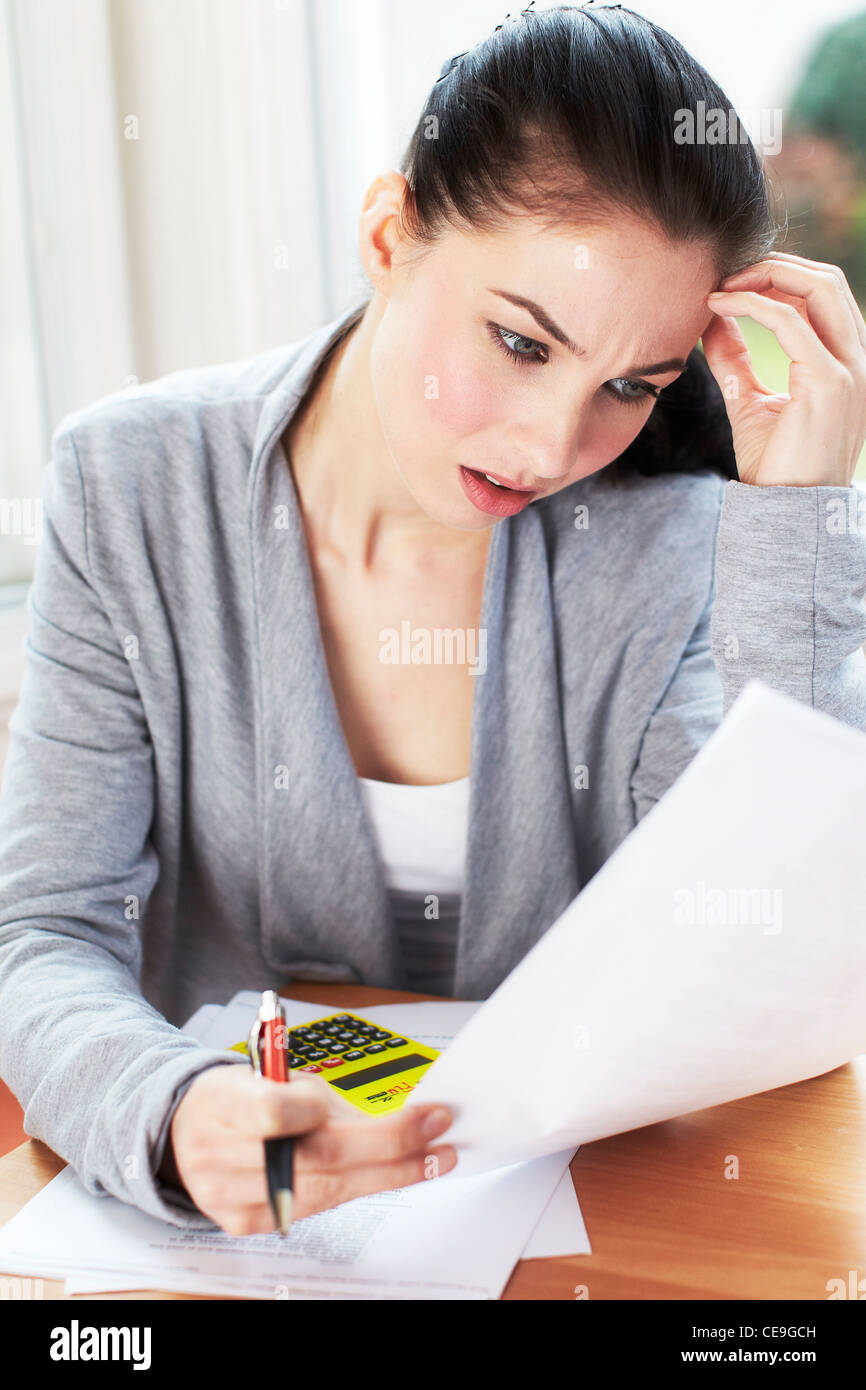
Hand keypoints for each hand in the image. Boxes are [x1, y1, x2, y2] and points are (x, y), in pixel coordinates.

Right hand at [163, 1063, 456, 1235]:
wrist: (184, 1130)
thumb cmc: (237, 1095)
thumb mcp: (270, 1074)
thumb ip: (321, 1098)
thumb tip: (392, 1113)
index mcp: (222, 1103)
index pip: (272, 1113)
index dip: (313, 1110)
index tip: (349, 1099)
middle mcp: (220, 1155)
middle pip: (314, 1158)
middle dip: (386, 1144)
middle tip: (435, 1130)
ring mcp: (230, 1196)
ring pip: (323, 1190)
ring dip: (386, 1173)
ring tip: (431, 1157)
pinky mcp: (244, 1221)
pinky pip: (313, 1208)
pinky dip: (352, 1189)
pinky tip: (387, 1175)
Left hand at [700, 250, 865, 487]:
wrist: (787, 514)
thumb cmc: (775, 467)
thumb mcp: (750, 402)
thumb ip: (736, 361)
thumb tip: (712, 320)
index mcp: (845, 363)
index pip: (824, 297)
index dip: (780, 278)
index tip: (733, 283)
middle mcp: (856, 360)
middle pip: (828, 280)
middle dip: (776, 266)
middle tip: (727, 274)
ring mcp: (848, 369)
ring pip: (821, 286)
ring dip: (768, 275)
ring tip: (724, 285)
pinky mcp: (827, 382)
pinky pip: (791, 321)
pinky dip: (752, 304)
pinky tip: (717, 306)